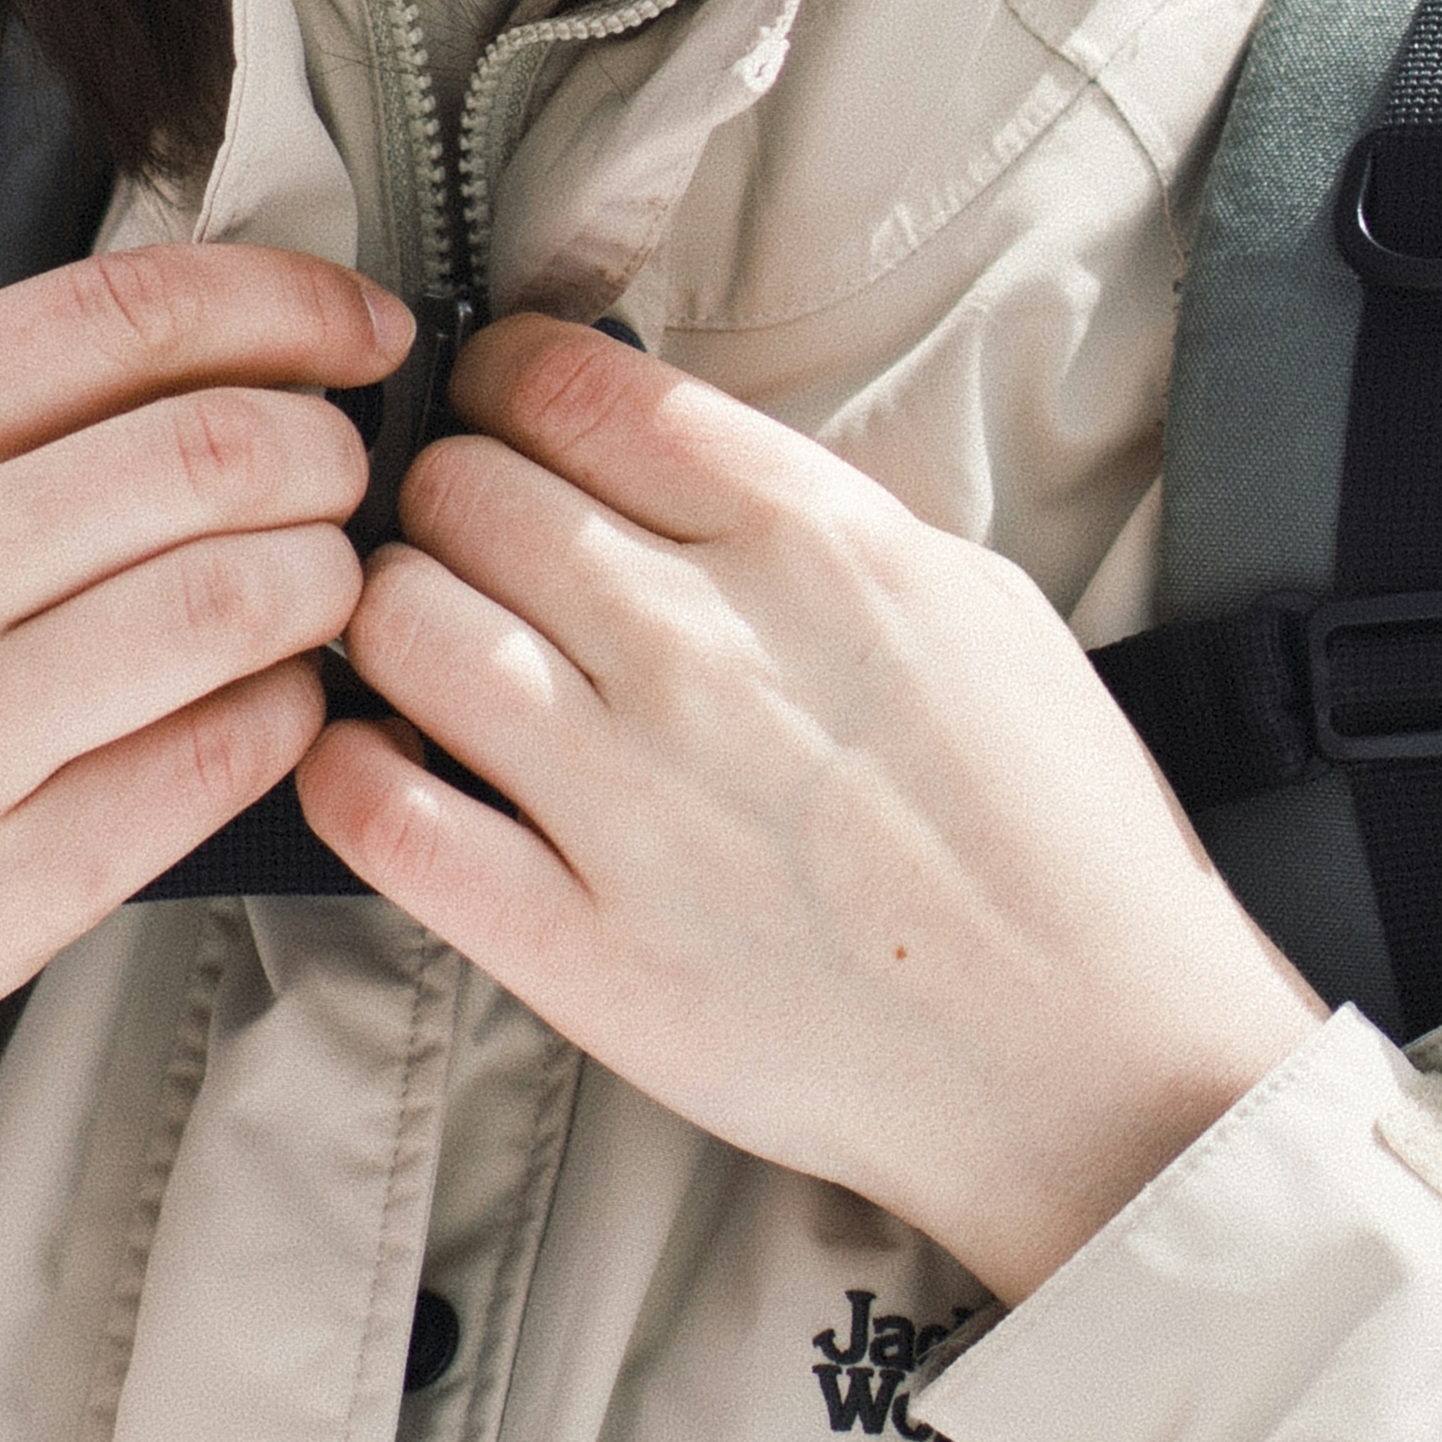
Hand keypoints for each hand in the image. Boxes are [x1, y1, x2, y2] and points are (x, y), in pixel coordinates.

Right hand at [0, 239, 407, 1281]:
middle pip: (221, 448)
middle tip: (346, 482)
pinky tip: (276, 705)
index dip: (295, 304)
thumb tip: (244, 348)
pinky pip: (219, 760)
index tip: (367, 333)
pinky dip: (290, 715)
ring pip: (242, 599)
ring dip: (330, 582)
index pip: (134, 309)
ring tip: (322, 592)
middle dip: (330, 454)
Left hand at [305, 319, 1320, 1301]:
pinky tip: (376, 762)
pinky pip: (380, 815)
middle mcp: (701, 646)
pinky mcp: (580, 947)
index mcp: (808, 540)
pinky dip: (344, 768)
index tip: (497, 414)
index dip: (501, 382)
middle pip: (462, 487)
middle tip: (461, 542)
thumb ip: (813, 518)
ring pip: (397, 621)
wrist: (1097, 1059)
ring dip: (386, 617)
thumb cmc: (1056, 835)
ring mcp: (630, 798)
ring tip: (423, 650)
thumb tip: (673, 464)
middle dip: (440, 494)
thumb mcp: (972, 602)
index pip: (570, 386)